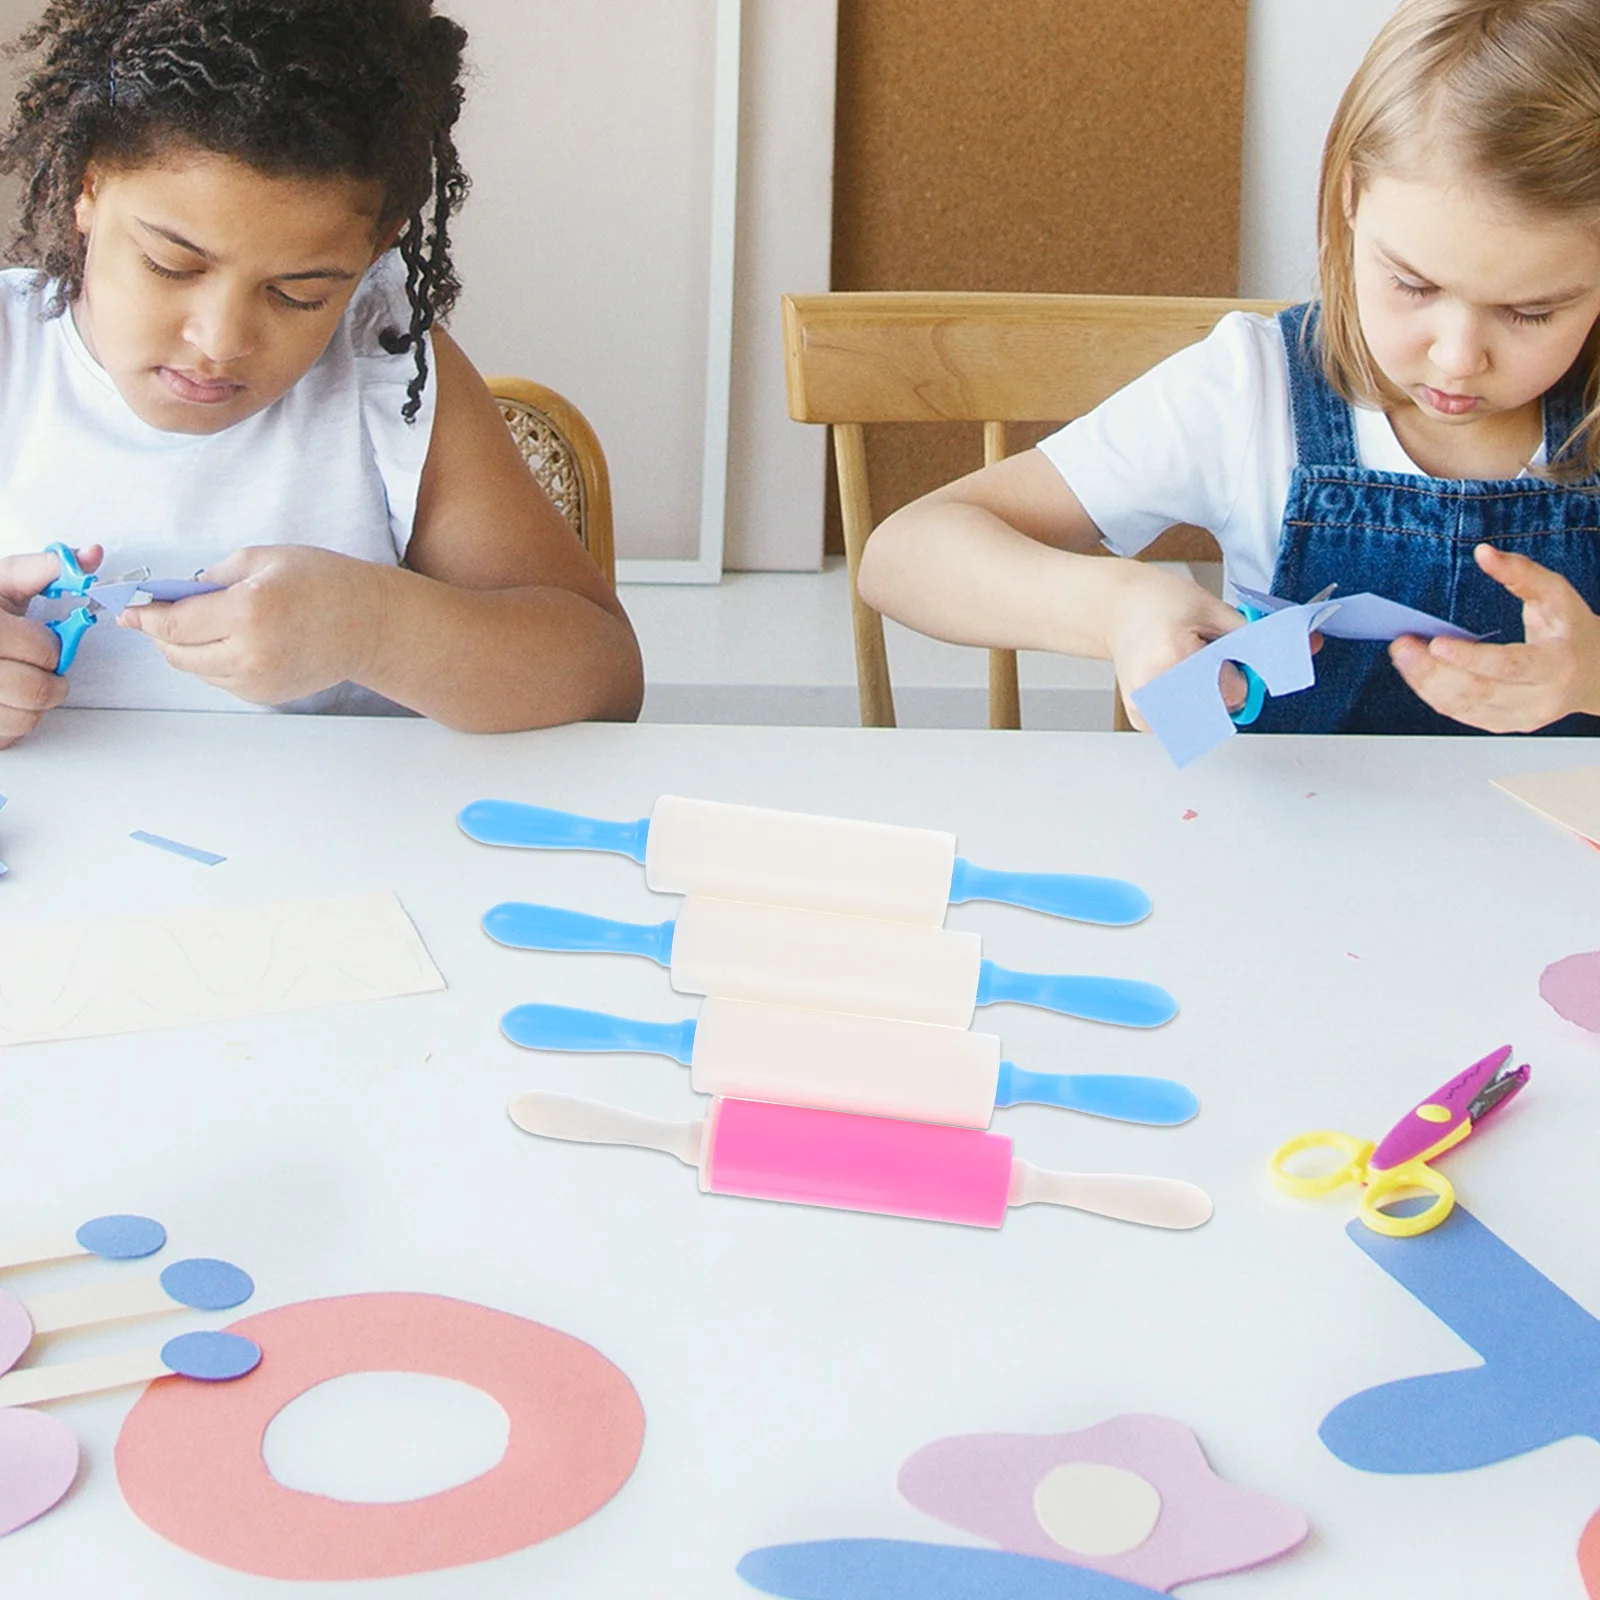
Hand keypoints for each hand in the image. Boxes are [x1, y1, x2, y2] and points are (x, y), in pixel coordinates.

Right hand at [0, 544, 101, 745]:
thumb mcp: (2, 582)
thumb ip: (46, 569)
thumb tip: (90, 556)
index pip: (42, 650)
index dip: (51, 645)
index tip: (42, 638)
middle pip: (35, 690)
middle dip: (50, 678)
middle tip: (41, 665)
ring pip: (24, 718)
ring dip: (34, 703)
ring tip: (20, 678)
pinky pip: (6, 737)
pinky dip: (14, 722)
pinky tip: (4, 697)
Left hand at [119, 545, 378, 705]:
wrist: (370, 625)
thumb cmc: (325, 583)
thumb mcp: (264, 559)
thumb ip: (211, 577)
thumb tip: (173, 595)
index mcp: (248, 610)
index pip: (172, 623)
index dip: (142, 616)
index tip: (127, 610)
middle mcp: (250, 651)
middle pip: (175, 652)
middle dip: (159, 633)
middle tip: (156, 615)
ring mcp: (257, 679)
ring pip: (194, 669)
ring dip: (186, 648)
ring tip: (203, 624)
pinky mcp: (264, 694)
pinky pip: (219, 679)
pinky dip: (212, 660)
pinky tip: (232, 640)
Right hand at [1104, 565, 1261, 731]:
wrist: (1117, 609)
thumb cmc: (1157, 602)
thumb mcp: (1211, 608)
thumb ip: (1248, 638)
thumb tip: (1280, 659)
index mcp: (1173, 655)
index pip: (1233, 690)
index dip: (1242, 673)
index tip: (1236, 659)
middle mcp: (1155, 686)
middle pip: (1219, 708)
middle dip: (1226, 687)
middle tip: (1208, 659)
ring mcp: (1145, 706)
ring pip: (1205, 720)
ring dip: (1209, 699)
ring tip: (1189, 667)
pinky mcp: (1141, 719)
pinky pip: (1185, 724)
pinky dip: (1191, 706)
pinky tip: (1177, 680)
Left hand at [1388, 544, 1599, 731]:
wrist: (1594, 673)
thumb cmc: (1571, 631)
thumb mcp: (1556, 594)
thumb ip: (1520, 572)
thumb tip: (1483, 553)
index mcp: (1557, 665)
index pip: (1509, 666)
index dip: (1470, 658)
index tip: (1436, 642)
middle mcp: (1539, 698)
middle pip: (1477, 690)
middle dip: (1432, 669)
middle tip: (1402, 645)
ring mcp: (1519, 717)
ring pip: (1462, 706)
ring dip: (1424, 681)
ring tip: (1402, 655)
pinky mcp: (1501, 724)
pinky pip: (1459, 713)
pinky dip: (1432, 692)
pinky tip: (1416, 671)